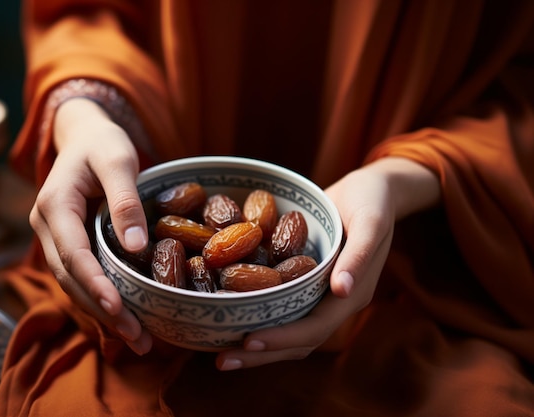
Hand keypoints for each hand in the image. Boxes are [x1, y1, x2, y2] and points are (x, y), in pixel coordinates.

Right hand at [29, 98, 152, 354]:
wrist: (84, 136)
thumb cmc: (102, 143)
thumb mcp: (118, 160)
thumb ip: (125, 201)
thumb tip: (137, 246)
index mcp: (54, 205)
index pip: (73, 253)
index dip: (94, 284)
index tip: (117, 309)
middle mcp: (47, 227)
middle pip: (71, 278)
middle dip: (102, 310)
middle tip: (137, 337)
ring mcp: (55, 237)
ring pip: (74, 283)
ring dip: (102, 312)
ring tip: (137, 338)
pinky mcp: (68, 243)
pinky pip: (81, 277)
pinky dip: (101, 298)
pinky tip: (125, 318)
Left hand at [216, 157, 439, 369]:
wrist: (373, 191)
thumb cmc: (372, 200)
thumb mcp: (371, 219)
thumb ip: (360, 254)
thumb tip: (343, 290)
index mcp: (353, 294)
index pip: (316, 328)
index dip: (284, 338)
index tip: (249, 341)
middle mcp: (337, 303)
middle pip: (298, 341)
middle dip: (261, 354)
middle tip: (221, 361)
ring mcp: (323, 298)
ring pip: (290, 333)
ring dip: (258, 349)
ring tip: (221, 354)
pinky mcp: (309, 286)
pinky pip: (285, 311)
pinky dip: (262, 321)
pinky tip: (234, 321)